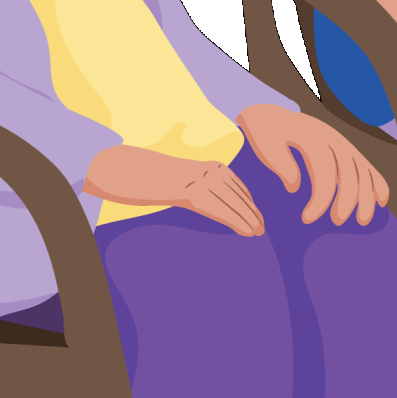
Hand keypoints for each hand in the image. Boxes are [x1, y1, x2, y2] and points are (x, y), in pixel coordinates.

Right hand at [82, 146, 264, 236]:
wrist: (134, 172)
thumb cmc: (156, 177)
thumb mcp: (183, 178)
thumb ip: (199, 185)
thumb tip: (209, 198)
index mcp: (211, 164)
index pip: (236, 184)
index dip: (248, 201)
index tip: (258, 214)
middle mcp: (210, 170)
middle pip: (238, 194)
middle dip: (252, 211)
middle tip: (262, 227)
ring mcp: (202, 182)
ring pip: (232, 204)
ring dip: (247, 220)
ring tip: (257, 233)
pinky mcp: (194, 195)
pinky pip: (220, 211)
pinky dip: (235, 222)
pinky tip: (245, 232)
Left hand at [238, 105, 390, 224]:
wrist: (272, 115)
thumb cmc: (266, 133)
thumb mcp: (265, 144)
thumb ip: (280, 163)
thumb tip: (295, 186)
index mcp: (312, 136)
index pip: (324, 170)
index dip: (320, 197)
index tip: (307, 219)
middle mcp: (332, 138)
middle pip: (349, 170)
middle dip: (348, 199)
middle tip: (337, 222)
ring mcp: (343, 143)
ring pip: (362, 170)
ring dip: (366, 196)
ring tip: (362, 221)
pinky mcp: (347, 149)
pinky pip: (367, 165)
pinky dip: (377, 182)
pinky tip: (382, 201)